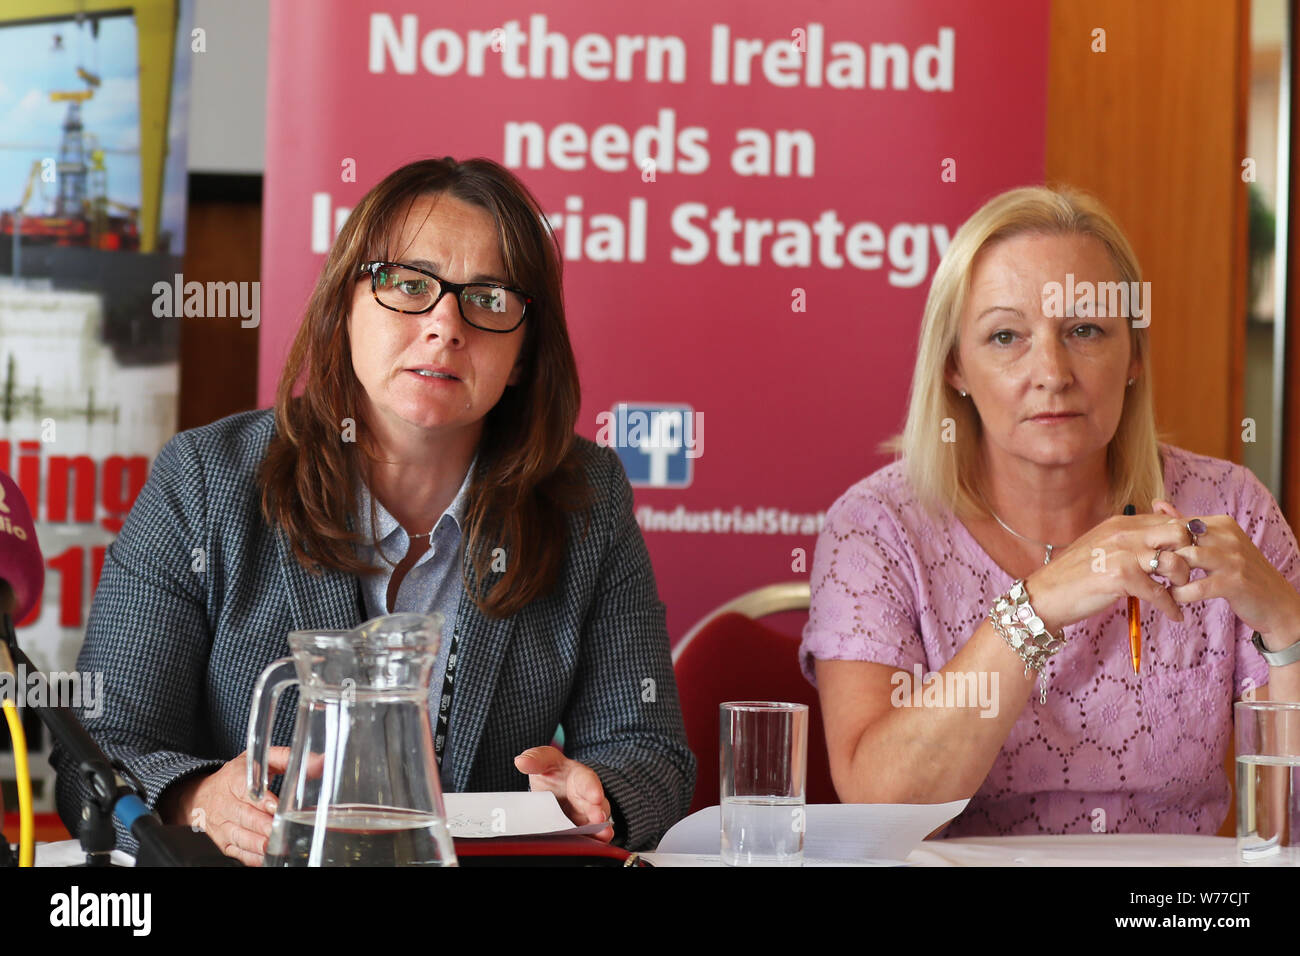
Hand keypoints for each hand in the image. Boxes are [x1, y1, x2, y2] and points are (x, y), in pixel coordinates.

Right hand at [165, 746, 289, 866]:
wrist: (202, 794)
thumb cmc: (236, 776)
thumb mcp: (258, 759)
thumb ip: (287, 758)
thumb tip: (320, 762)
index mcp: (234, 779)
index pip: (246, 790)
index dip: (261, 800)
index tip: (274, 806)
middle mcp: (226, 803)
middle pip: (244, 816)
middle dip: (263, 826)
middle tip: (279, 831)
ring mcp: (223, 825)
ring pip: (240, 836)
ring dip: (258, 843)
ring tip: (274, 846)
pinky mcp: (224, 842)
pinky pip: (237, 852)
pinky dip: (251, 856)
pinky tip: (265, 856)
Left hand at [513, 746, 614, 842]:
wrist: (553, 788)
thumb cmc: (553, 772)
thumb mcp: (545, 761)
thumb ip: (536, 759)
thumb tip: (520, 761)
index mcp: (581, 778)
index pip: (588, 781)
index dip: (592, 788)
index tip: (595, 796)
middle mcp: (587, 798)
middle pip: (596, 805)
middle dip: (598, 812)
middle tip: (598, 818)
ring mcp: (585, 816)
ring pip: (596, 824)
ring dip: (599, 830)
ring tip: (602, 835)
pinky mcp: (581, 830)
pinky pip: (588, 837)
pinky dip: (591, 842)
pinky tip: (592, 846)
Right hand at [1023, 508, 1194, 633]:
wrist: (1045, 594)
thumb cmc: (1074, 574)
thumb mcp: (1102, 545)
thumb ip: (1128, 538)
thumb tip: (1157, 539)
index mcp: (1120, 523)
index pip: (1168, 519)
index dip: (1187, 536)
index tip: (1192, 553)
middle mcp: (1124, 533)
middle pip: (1179, 532)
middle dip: (1191, 552)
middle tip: (1186, 571)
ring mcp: (1123, 554)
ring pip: (1175, 561)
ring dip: (1184, 580)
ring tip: (1179, 592)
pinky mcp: (1121, 577)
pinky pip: (1160, 593)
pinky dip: (1172, 607)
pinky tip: (1174, 615)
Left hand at [1153, 499, 1299, 649]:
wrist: (1276, 603)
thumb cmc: (1239, 572)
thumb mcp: (1218, 543)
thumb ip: (1188, 526)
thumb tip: (1157, 503)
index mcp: (1223, 524)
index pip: (1179, 523)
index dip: (1161, 540)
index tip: (1155, 554)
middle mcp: (1229, 537)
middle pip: (1179, 537)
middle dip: (1162, 554)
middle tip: (1153, 569)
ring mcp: (1233, 559)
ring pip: (1186, 557)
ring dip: (1169, 573)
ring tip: (1164, 582)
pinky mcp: (1234, 583)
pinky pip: (1196, 586)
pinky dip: (1180, 593)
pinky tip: (1176, 596)